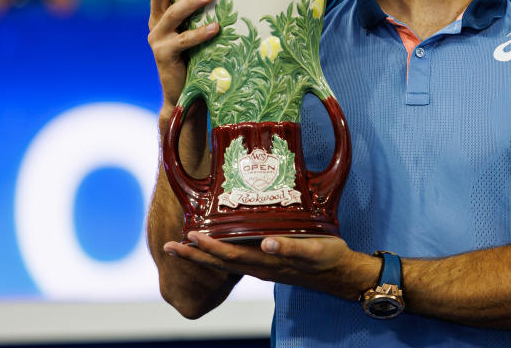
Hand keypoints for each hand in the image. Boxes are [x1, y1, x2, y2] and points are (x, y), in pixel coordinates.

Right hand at [141, 0, 218, 106]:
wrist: (183, 91)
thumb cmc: (196, 55)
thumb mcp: (195, 26)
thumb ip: (201, 9)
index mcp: (161, 11)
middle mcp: (155, 21)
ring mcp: (158, 38)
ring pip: (171, 14)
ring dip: (190, 2)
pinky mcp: (165, 55)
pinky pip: (184, 41)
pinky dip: (200, 33)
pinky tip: (217, 27)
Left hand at [165, 232, 377, 299]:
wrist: (342, 274)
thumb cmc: (330, 258)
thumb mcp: (314, 250)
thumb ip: (290, 246)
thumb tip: (265, 243)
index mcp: (267, 262)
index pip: (228, 255)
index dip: (207, 247)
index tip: (187, 236)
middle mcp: (260, 267)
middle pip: (219, 262)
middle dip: (193, 255)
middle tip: (167, 246)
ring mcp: (264, 267)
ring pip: (226, 263)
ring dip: (203, 256)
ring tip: (183, 247)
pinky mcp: (270, 264)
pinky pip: (238, 261)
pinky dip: (221, 255)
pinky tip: (217, 248)